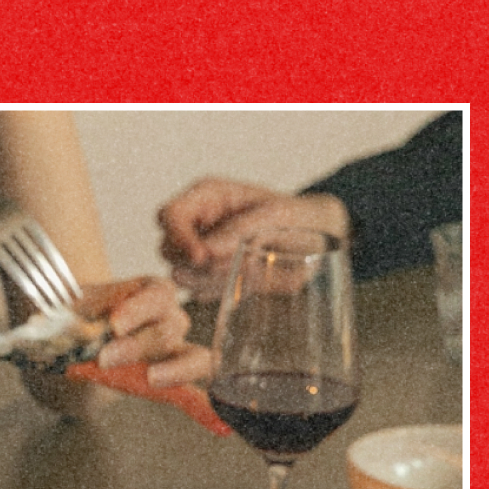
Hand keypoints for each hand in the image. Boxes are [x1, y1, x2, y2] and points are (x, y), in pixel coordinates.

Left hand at [26, 276, 217, 418]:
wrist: (72, 338)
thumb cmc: (77, 315)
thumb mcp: (70, 305)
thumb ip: (69, 315)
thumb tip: (57, 327)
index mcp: (150, 292)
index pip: (158, 295)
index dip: (139, 309)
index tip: (114, 324)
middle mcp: (170, 318)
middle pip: (170, 328)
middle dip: (139, 344)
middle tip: (108, 357)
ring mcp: (176, 351)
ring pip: (193, 356)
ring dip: (173, 369)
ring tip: (152, 379)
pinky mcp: (172, 380)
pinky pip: (195, 393)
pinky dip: (203, 408)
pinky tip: (218, 426)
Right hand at [155, 178, 346, 278]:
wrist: (320, 242)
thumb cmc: (299, 218)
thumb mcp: (276, 217)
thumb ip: (240, 231)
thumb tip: (205, 252)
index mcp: (207, 197)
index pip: (170, 215)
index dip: (178, 237)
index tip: (201, 257)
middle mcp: (198, 223)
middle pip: (167, 248)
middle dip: (197, 264)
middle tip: (237, 265)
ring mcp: (202, 251)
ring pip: (181, 274)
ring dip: (211, 280)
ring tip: (250, 269)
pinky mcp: (212, 277)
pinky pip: (201, 291)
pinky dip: (222, 292)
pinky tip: (249, 281)